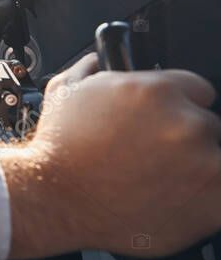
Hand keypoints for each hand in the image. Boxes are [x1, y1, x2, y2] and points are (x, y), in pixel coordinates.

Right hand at [2, 54, 220, 258]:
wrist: (54, 199)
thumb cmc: (59, 150)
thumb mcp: (65, 91)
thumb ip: (93, 68)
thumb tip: (101, 58)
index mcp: (157, 91)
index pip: (197, 89)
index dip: (178, 105)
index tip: (164, 121)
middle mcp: (185, 123)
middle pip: (206, 125)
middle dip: (182, 138)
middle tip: (150, 154)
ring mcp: (203, 164)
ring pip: (215, 159)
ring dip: (194, 167)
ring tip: (156, 179)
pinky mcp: (212, 202)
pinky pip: (220, 195)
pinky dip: (203, 198)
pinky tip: (172, 198)